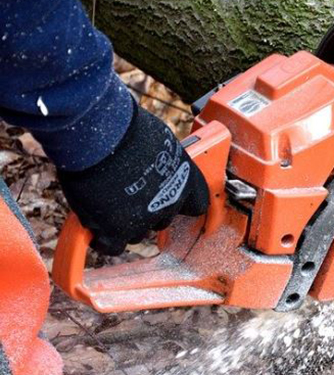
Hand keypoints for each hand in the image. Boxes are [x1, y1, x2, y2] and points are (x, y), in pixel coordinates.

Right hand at [57, 102, 208, 255]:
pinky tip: (95, 226)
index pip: (197, 204)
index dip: (181, 203)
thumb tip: (151, 164)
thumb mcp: (158, 141)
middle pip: (162, 220)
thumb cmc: (124, 128)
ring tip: (105, 202)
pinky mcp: (117, 230)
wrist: (99, 136)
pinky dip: (103, 238)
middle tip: (127, 195)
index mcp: (187, 180)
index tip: (170, 200)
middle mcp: (171, 202)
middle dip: (147, 211)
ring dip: (124, 223)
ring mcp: (145, 219)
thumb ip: (160, 161)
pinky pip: (112, 246)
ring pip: (137, 233)